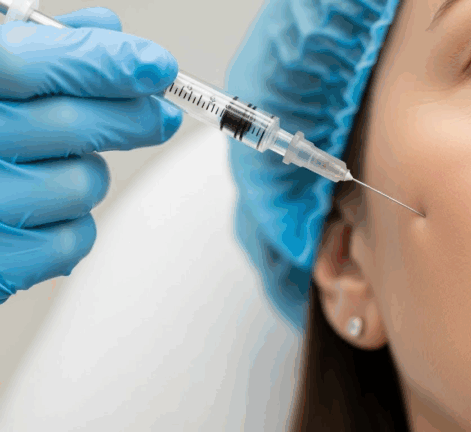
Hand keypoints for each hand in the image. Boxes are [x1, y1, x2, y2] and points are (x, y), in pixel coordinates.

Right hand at [0, 7, 183, 303]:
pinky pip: (73, 240)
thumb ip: (38, 46)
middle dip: (134, 118)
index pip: (33, 62)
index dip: (105, 62)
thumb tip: (105, 29)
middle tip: (158, 115)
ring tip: (55, 167)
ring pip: (84, 185)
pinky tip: (43, 210)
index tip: (157, 66)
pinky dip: (73, 224)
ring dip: (89, 174)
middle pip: (75, 126)